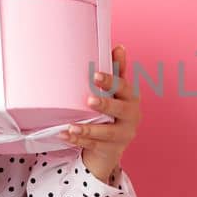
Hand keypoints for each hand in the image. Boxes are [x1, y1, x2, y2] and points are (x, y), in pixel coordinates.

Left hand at [63, 43, 140, 185]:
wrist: (112, 145)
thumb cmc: (113, 112)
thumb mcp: (116, 92)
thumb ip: (117, 71)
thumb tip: (119, 47)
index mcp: (131, 99)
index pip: (124, 87)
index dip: (110, 81)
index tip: (95, 75)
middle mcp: (131, 117)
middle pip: (120, 110)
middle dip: (105, 104)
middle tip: (88, 100)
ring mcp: (122, 136)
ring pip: (106, 133)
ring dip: (88, 128)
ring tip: (72, 125)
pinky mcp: (111, 150)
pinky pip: (93, 145)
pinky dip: (77, 140)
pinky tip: (64, 134)